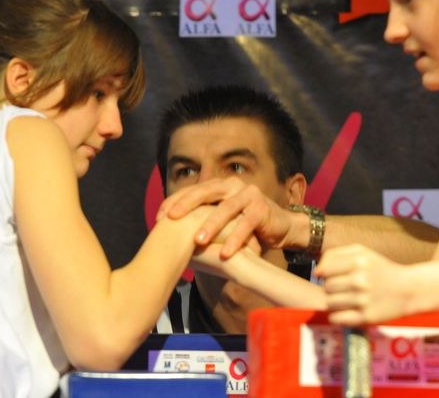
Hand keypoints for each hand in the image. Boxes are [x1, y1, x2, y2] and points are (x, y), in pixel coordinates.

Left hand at [158, 177, 292, 257]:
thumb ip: (203, 219)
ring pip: (226, 209)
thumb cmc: (245, 224)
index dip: (173, 201)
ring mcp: (248, 195)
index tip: (158, 217)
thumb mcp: (222, 219)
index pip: (191, 190)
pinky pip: (246, 225)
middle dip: (186, 205)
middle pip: (205, 192)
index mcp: (218, 186)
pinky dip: (235, 239)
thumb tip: (170, 235)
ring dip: (211, 226)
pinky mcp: (262, 209)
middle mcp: (232, 186)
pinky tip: (225, 253)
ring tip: (198, 241)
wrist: (281, 226)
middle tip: (171, 219)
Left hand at [316, 244, 415, 325]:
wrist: (409, 289)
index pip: (324, 270)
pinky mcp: (366, 317)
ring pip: (330, 303)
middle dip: (332, 288)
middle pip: (327, 287)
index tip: (336, 276)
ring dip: (335, 302)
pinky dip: (337, 316)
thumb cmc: (380, 269)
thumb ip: (335, 254)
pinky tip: (347, 310)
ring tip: (347, 299)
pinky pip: (336, 318)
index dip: (327, 274)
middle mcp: (361, 280)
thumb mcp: (361, 252)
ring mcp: (363, 300)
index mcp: (358, 261)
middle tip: (344, 289)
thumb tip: (317, 272)